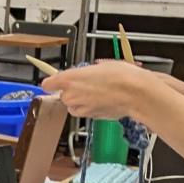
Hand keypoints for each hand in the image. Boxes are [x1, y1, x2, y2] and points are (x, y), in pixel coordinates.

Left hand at [39, 61, 158, 118]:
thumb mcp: (101, 65)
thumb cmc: (121, 76)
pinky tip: (105, 100)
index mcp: (69, 79)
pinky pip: (86, 112)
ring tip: (98, 93)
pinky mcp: (91, 117)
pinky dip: (92, 108)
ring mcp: (80, 108)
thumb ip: (86, 72)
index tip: (56, 81)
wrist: (136, 94)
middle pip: (63, 96)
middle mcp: (71, 96)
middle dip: (72, 91)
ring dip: (81, 101)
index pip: (48, 84)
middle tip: (88, 84)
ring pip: (74, 106)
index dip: (53, 82)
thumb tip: (86, 73)